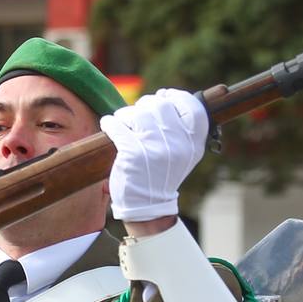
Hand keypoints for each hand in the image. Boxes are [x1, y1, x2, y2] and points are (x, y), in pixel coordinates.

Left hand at [102, 88, 208, 221]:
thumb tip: (165, 96)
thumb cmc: (162, 175)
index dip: (176, 97)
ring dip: (126, 114)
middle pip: (161, 105)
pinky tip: (109, 126)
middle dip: (146, 105)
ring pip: (137, 112)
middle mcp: (177, 144)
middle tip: (138, 116)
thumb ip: (181, 128)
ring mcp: (154, 148)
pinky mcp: (132, 154)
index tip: (163, 97)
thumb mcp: (183, 154)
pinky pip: (117, 125)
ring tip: (124, 123)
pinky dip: (110, 123)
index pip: (192, 107)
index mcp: (193, 143)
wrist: (149, 206)